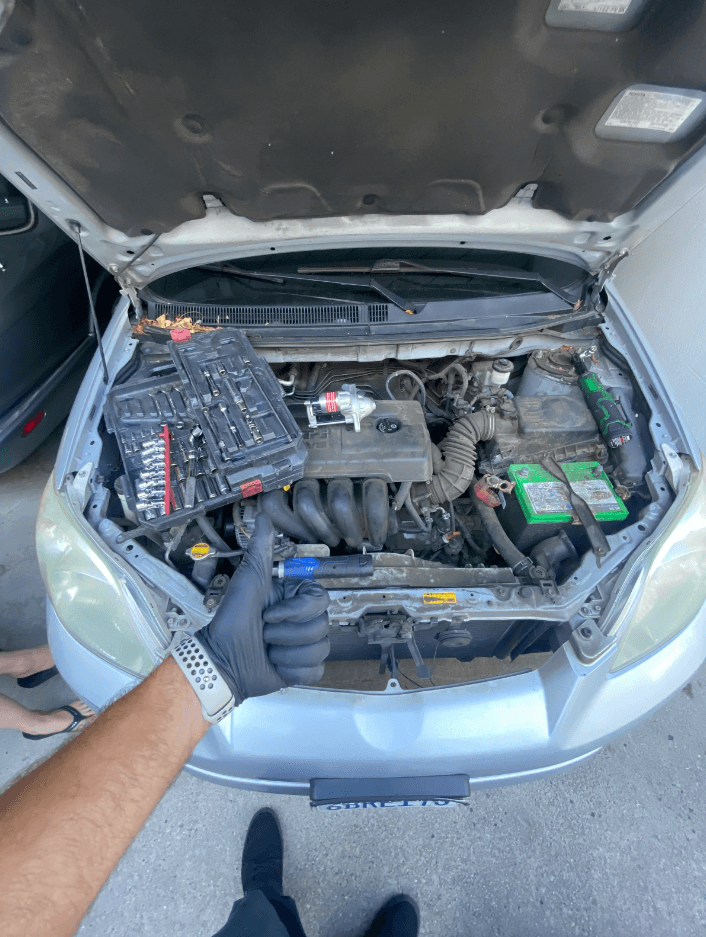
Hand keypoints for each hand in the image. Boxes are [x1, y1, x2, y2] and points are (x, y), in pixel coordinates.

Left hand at [197, 514, 329, 704]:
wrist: (223, 660)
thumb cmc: (232, 621)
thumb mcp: (248, 580)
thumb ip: (261, 549)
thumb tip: (265, 516)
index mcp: (295, 598)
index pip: (319, 601)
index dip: (295, 611)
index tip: (269, 614)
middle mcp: (303, 620)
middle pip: (321, 626)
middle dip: (286, 633)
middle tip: (264, 632)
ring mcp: (305, 645)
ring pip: (320, 648)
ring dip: (286, 652)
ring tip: (268, 648)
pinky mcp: (304, 669)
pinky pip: (315, 670)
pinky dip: (292, 669)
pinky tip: (276, 664)